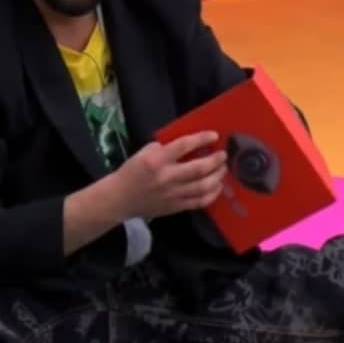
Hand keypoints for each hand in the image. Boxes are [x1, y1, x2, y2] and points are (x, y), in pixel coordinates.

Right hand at [109, 131, 227, 219]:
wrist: (120, 198)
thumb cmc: (132, 172)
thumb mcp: (144, 152)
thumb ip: (165, 147)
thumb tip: (189, 145)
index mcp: (157, 160)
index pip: (184, 146)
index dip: (201, 139)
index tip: (214, 135)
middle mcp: (167, 177)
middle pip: (199, 169)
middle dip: (215, 160)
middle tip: (223, 155)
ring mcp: (173, 194)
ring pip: (203, 186)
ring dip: (217, 177)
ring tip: (223, 169)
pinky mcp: (176, 207)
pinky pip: (200, 202)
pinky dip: (212, 194)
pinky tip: (217, 186)